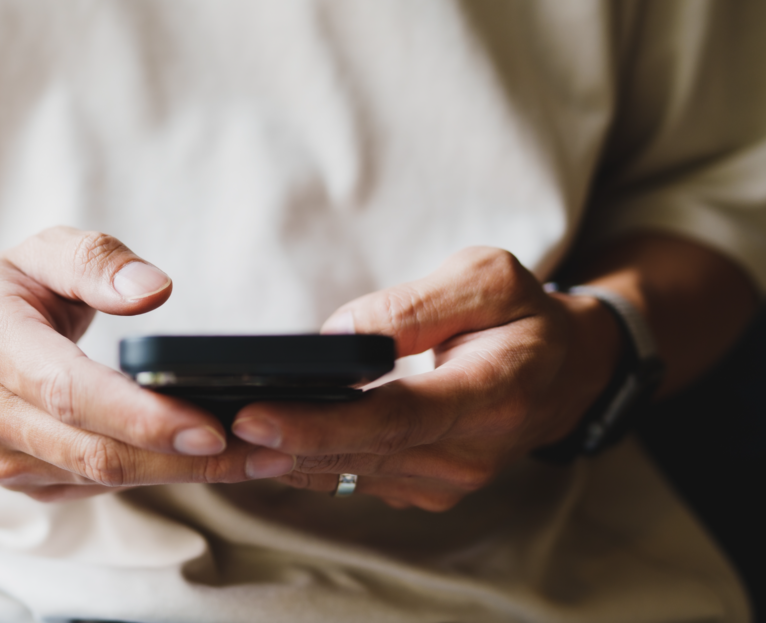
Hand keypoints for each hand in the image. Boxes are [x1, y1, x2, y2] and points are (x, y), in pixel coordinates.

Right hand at [0, 226, 271, 500]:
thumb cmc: (3, 295)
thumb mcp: (40, 251)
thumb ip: (95, 260)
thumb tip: (155, 290)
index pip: (71, 392)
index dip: (142, 415)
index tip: (212, 424)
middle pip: (96, 451)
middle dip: (185, 457)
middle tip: (265, 451)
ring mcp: (1, 458)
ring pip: (103, 478)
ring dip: (184, 473)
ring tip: (257, 459)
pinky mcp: (25, 483)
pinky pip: (98, 486)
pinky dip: (158, 475)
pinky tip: (209, 461)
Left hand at [231, 247, 621, 510]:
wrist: (564, 373)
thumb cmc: (523, 316)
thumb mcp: (487, 279)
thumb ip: (414, 306)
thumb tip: (336, 338)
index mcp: (490, 396)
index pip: (392, 418)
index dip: (319, 423)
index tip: (253, 416)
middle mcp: (467, 455)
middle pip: (356, 454)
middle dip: (276, 442)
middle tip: (201, 424)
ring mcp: (445, 481)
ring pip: (347, 473)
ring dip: (280, 457)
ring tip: (212, 432)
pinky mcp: (423, 487)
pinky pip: (353, 478)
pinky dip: (304, 460)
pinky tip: (258, 441)